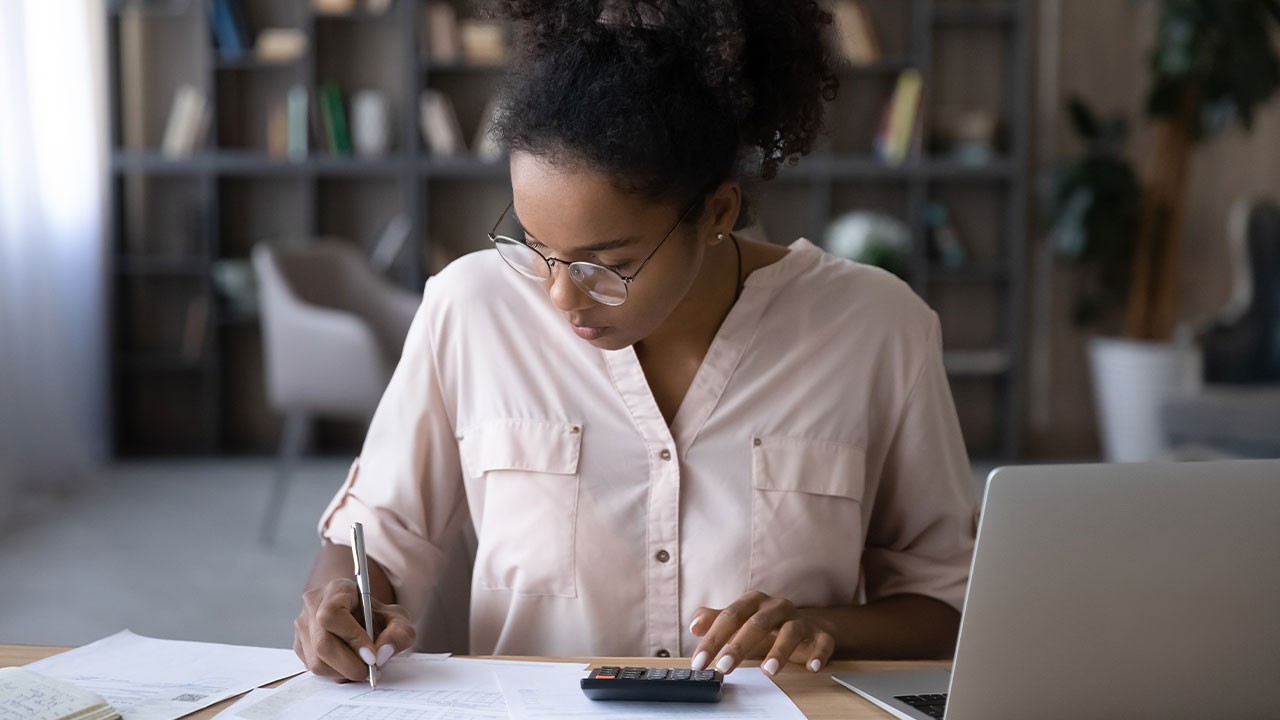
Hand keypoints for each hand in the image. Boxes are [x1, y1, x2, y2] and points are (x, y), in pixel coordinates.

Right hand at [294, 578, 416, 681]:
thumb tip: (382, 654)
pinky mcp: (299, 646)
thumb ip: (398, 634)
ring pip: (316, 662)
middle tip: (370, 670)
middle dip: (349, 664)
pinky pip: (313, 669)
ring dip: (343, 672)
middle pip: (322, 644)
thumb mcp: (398, 619)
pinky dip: (335, 674)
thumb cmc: (378, 617)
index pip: (332, 615)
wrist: (363, 618)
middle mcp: (313, 605)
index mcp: (336, 590)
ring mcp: (302, 626)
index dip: (352, 638)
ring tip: (362, 667)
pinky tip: (349, 665)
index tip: (372, 655)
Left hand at [688, 591, 834, 676]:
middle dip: (739, 646)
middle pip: (757, 623)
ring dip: (779, 651)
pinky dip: (818, 654)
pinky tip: (811, 667)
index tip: (699, 661)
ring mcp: (800, 620)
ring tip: (768, 671)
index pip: (730, 616)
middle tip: (724, 667)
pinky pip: (822, 642)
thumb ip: (715, 621)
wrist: (806, 625)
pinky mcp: (820, 635)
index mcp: (754, 602)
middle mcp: (777, 607)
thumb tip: (695, 625)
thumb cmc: (766, 625)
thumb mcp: (739, 621)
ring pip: (791, 631)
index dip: (713, 639)